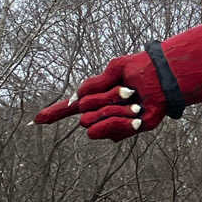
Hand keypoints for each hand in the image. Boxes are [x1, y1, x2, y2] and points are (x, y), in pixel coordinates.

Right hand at [34, 54, 166, 141]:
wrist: (165, 78)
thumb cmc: (144, 70)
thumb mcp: (114, 70)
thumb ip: (93, 85)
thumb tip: (75, 99)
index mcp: (100, 96)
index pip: (72, 107)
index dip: (55, 113)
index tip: (36, 120)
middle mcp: (105, 111)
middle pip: (83, 113)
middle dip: (101, 100)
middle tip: (127, 91)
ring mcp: (115, 123)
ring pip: (92, 123)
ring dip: (113, 108)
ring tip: (135, 100)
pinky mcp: (129, 130)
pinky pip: (110, 131)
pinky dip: (121, 120)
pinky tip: (138, 113)